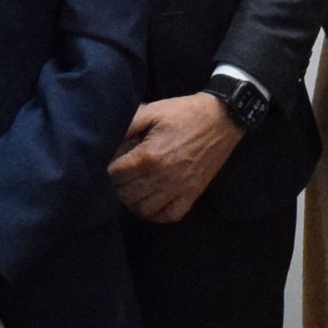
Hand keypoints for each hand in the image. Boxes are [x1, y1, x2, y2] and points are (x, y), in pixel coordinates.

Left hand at [109, 91, 245, 222]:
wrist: (221, 119)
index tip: (112, 161)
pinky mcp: (192, 195)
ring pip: (143, 210)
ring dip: (133, 201)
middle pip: (126, 194)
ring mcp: (178, 189)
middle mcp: (162, 177)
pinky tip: (151, 201)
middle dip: (118, 185)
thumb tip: (106, 141)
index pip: (115, 174)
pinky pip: (168, 216)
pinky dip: (155, 214)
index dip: (109, 167)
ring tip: (133, 188)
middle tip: (121, 174)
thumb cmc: (183, 113)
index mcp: (149, 156)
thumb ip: (127, 125)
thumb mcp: (152, 111)